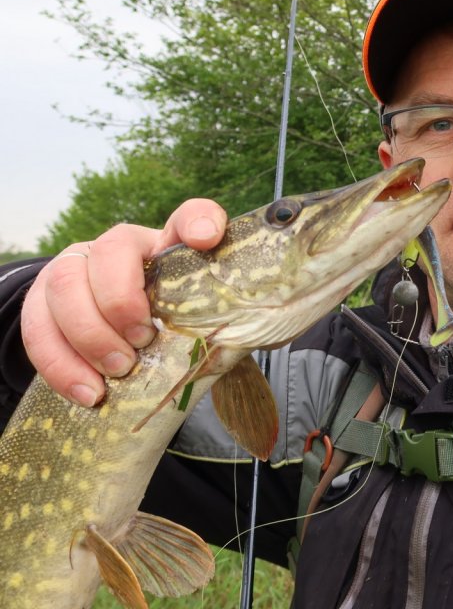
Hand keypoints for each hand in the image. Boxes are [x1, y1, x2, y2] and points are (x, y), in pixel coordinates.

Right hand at [21, 199, 227, 406]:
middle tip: (143, 344)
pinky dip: (62, 364)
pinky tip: (91, 392)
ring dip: (90, 334)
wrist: (122, 340)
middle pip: (111, 248)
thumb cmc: (173, 328)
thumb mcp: (204, 322)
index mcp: (171, 247)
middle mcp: (122, 248)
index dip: (198, 220)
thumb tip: (258, 332)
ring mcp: (77, 270)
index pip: (190, 216)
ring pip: (64, 283)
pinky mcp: (43, 303)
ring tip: (119, 372)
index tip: (206, 238)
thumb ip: (226, 322)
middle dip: (122, 300)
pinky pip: (38, 326)